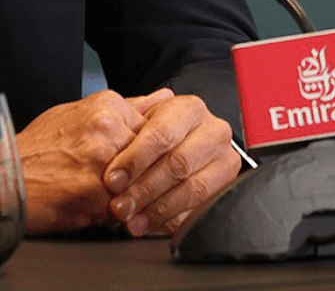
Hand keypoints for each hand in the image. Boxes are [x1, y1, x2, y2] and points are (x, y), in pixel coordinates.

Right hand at [14, 89, 167, 234]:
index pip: (154, 133)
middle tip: (104, 180)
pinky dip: (109, 214)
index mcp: (107, 106)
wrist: (1, 176)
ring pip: (138, 186)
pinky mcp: (98, 195)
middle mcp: (108, 129)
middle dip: (135, 177)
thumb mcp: (78, 114)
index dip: (141, 155)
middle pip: (149, 160)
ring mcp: (105, 162)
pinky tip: (83, 205)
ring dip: (124, 196)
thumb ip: (128, 107)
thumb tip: (166, 97)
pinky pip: (123, 210)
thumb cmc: (36, 149)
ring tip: (91, 192)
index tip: (124, 162)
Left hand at [101, 90, 239, 238]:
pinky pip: (201, 208)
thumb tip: (106, 142)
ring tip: (133, 220)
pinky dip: (173, 220)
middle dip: (144, 189)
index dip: (135, 159)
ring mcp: (225, 159)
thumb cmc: (158, 133)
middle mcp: (213, 131)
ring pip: (192, 188)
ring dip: (158, 209)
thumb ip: (126, 129)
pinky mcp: (228, 186)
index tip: (113, 179)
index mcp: (189, 109)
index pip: (162, 134)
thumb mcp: (141, 121)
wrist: (186, 144)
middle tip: (120, 206)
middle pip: (178, 163)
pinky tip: (151, 224)